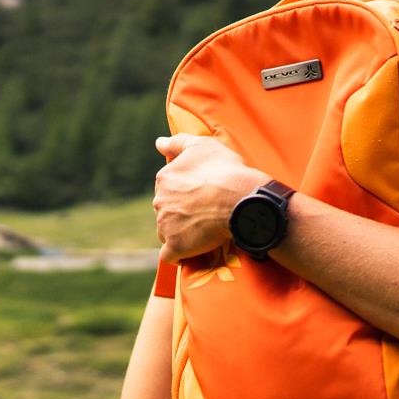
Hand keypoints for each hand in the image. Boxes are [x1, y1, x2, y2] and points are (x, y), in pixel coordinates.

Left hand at [153, 135, 271, 261]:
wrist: (240, 200)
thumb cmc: (226, 170)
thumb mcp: (203, 146)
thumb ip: (177, 143)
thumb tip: (158, 143)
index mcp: (164, 178)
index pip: (168, 188)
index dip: (186, 193)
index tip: (202, 195)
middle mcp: (159, 201)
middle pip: (166, 210)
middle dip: (181, 213)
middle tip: (206, 213)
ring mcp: (165, 225)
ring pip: (167, 232)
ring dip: (180, 233)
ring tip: (204, 231)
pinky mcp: (175, 246)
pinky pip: (171, 255)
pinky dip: (179, 254)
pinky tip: (193, 251)